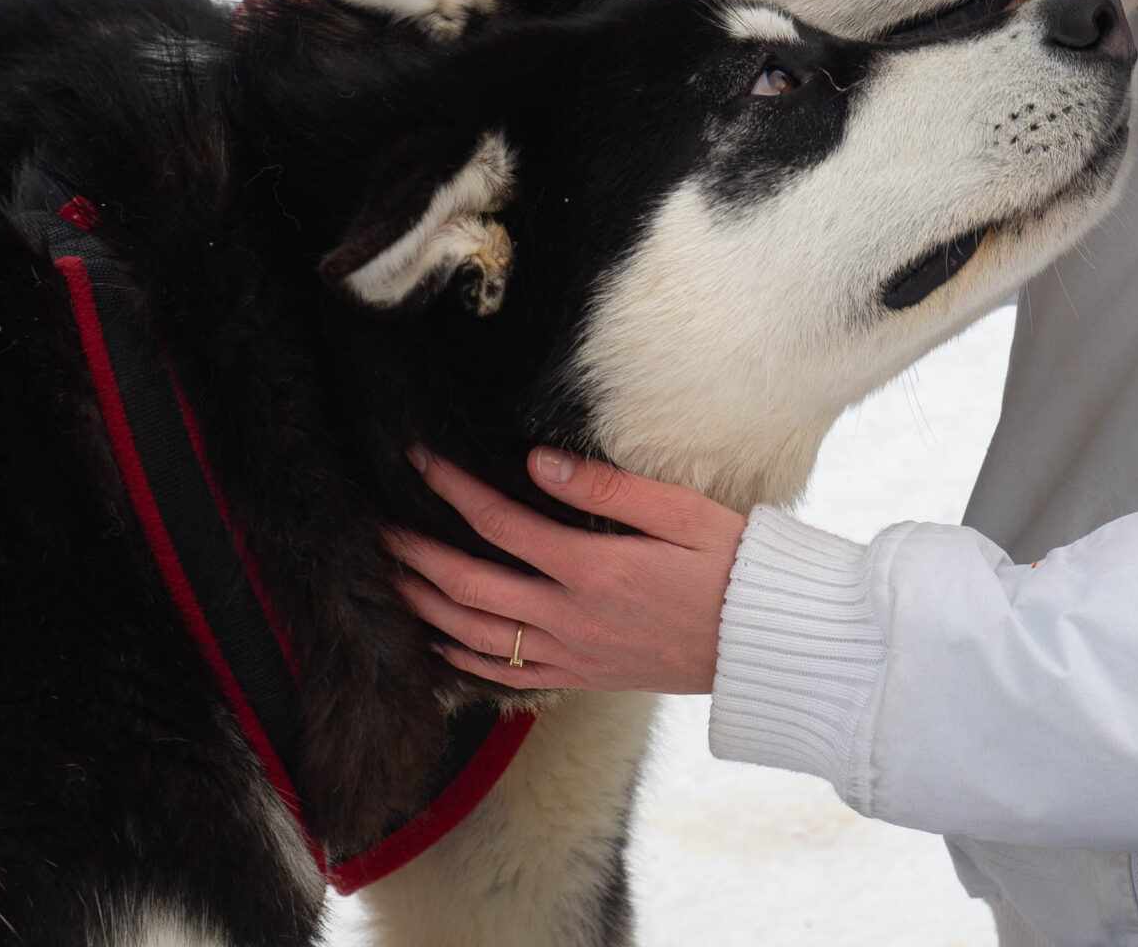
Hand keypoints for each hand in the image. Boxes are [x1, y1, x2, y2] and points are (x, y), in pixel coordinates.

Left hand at [388, 445, 745, 693]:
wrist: (763, 645)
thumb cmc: (731, 568)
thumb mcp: (682, 513)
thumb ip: (606, 489)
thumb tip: (537, 463)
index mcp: (593, 569)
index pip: (500, 524)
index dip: (452, 490)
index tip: (420, 460)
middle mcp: (571, 617)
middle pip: (469, 586)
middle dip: (415, 554)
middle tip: (374, 526)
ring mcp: (573, 654)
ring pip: (475, 636)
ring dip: (425, 606)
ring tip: (390, 578)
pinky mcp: (582, 677)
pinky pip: (506, 676)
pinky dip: (461, 660)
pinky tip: (439, 643)